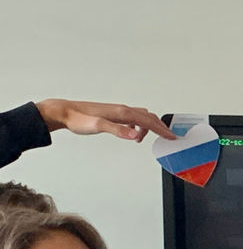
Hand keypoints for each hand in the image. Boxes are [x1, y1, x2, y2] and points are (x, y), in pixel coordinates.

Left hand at [33, 99, 172, 143]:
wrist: (64, 112)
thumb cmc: (78, 119)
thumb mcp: (98, 126)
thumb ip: (118, 130)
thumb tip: (135, 135)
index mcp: (122, 112)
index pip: (148, 121)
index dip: (161, 130)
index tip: (172, 137)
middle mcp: (122, 110)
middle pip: (148, 117)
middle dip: (160, 127)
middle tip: (168, 137)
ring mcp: (118, 111)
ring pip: (141, 116)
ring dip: (149, 126)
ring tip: (146, 138)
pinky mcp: (112, 114)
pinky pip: (132, 118)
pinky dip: (138, 125)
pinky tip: (132, 133)